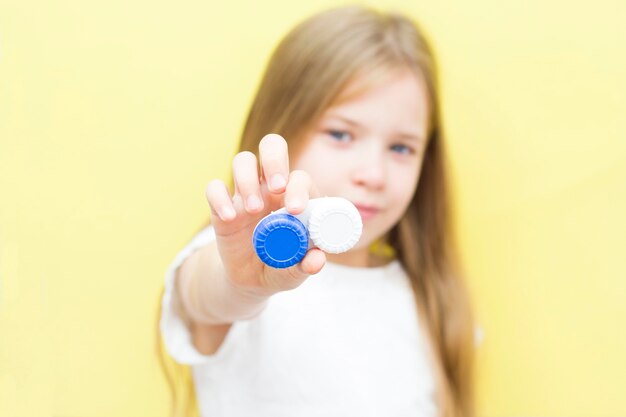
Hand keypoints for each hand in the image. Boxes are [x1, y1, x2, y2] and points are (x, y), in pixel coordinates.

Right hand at [205, 133, 325, 297]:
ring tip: (254, 209)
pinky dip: (220, 198)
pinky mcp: (222, 205)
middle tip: (276, 187)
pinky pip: (214, 188)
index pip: (299, 177)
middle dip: (274, 159)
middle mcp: (271, 188)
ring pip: (243, 161)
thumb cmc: (281, 267)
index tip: (295, 210)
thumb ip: (306, 265)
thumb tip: (317, 260)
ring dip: (248, 180)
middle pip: (272, 147)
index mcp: (296, 196)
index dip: (299, 188)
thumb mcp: (295, 271)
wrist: (250, 280)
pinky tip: (229, 218)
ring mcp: (246, 193)